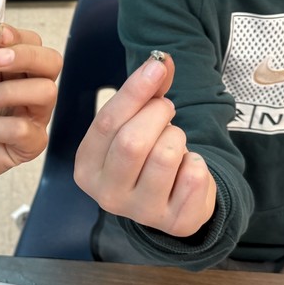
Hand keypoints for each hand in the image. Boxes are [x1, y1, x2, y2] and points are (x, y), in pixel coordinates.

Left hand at [0, 20, 61, 187]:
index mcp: (14, 68)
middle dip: (26, 56)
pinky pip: (31, 131)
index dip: (17, 37)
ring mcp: (32, 117)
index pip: (33, 43)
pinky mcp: (29, 146)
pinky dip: (5, 127)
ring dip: (10, 91)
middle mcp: (29, 89)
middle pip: (52, 62)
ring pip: (46, 92)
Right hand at [74, 52, 215, 237]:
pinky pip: (193, 176)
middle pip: (132, 141)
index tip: (157, 67)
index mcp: (87, 167)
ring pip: (165, 156)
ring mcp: (139, 213)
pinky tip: (186, 169)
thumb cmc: (146, 156)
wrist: (172, 201)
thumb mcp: (136, 123)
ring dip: (178, 138)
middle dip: (157, 115)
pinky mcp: (173, 223)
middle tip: (166, 112)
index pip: (107, 122)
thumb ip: (146, 92)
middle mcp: (106, 195)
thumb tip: (160, 61)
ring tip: (174, 144)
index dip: (134, 91)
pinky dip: (197, 162)